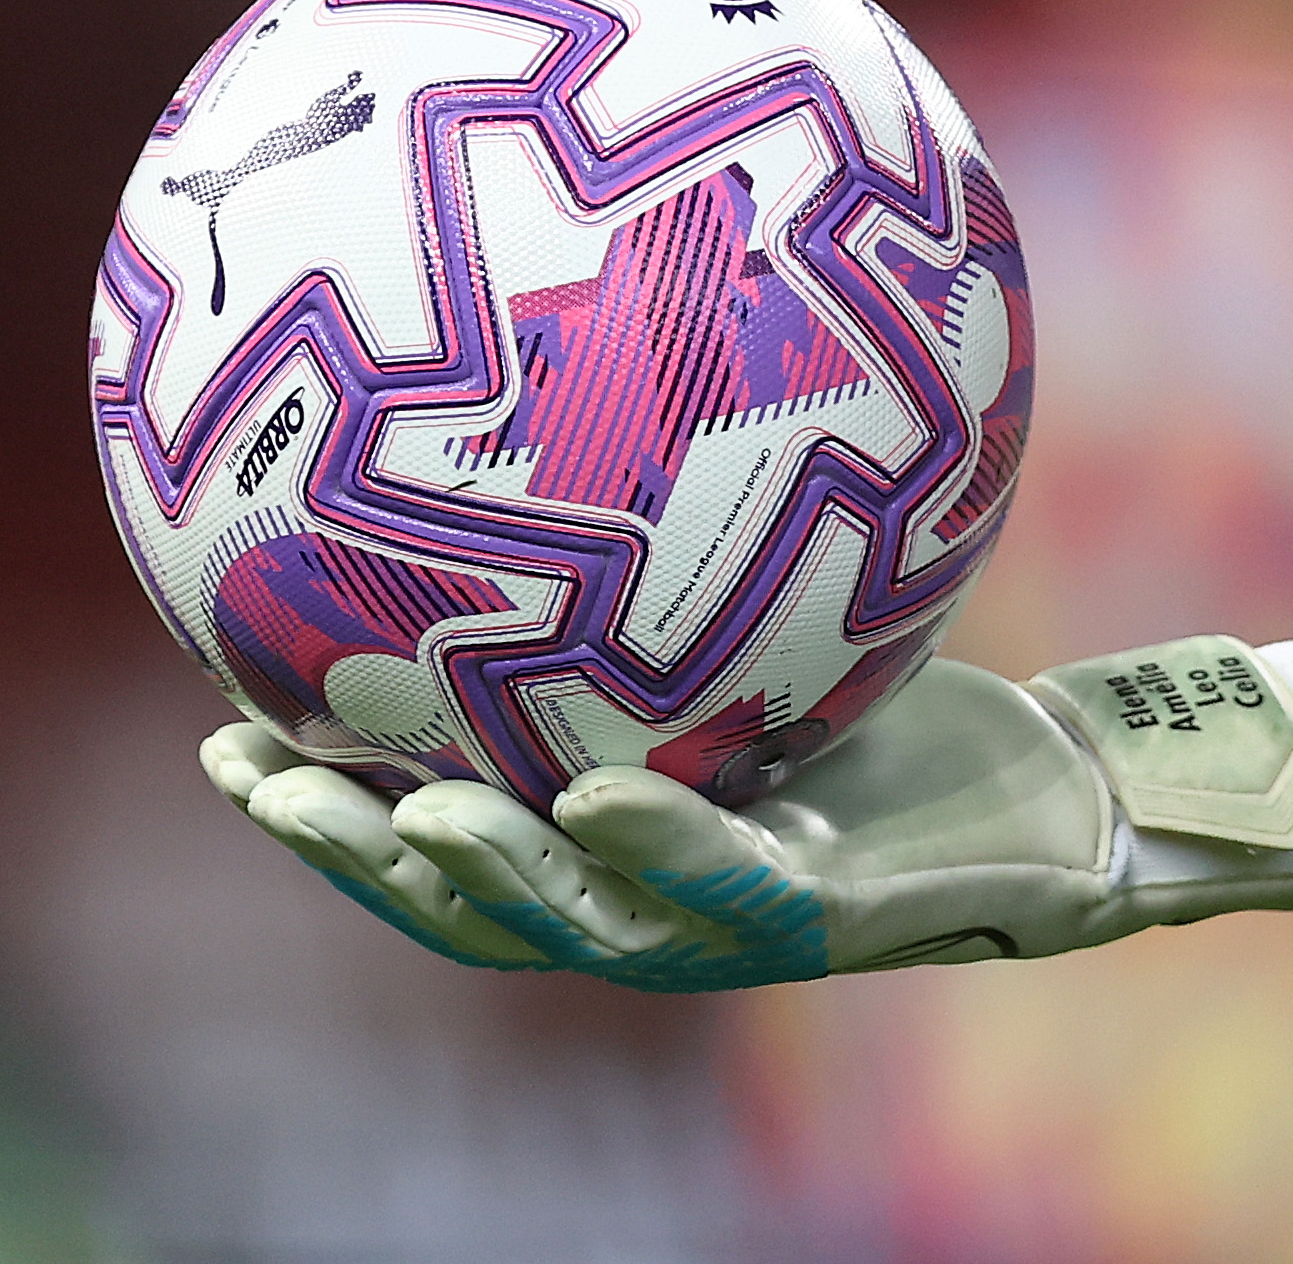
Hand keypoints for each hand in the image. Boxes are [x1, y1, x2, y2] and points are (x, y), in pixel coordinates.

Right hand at [200, 637, 1292, 990]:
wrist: (1071, 795)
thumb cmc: (910, 702)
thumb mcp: (778, 612)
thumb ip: (679, 540)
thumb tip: (604, 368)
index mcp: (608, 840)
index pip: (430, 835)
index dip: (322, 807)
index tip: (221, 732)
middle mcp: (650, 899)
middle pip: (461, 901)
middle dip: (349, 850)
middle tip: (250, 774)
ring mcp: (736, 923)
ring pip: (568, 924)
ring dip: (472, 875)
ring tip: (395, 814)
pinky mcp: (831, 920)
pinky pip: (728, 883)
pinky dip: (658, 850)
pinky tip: (597, 805)